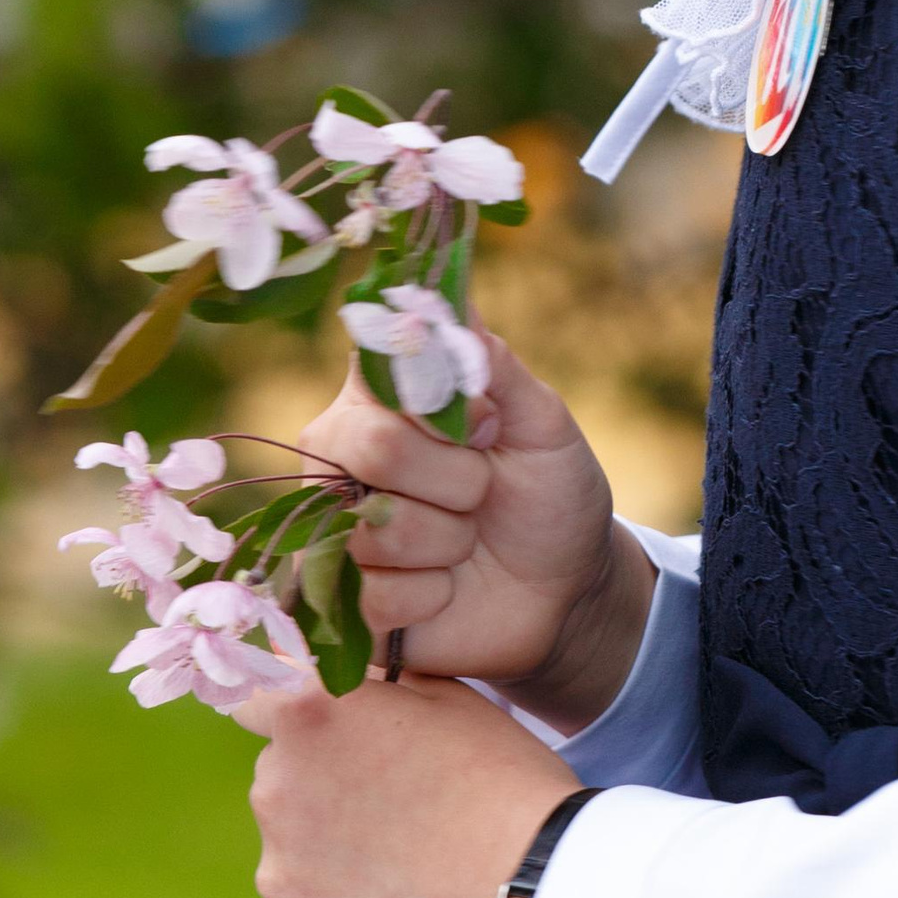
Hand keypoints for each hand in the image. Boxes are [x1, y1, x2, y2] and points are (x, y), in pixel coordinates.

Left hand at [241, 670, 575, 897]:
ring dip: (330, 850)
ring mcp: (282, 877)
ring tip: (407, 862)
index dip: (290, 709)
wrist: (535, 888)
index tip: (327, 728)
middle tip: (394, 800)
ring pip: (293, 851)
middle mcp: (274, 792)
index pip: (254, 697)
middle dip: (321, 782)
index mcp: (306, 718)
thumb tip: (349, 684)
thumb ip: (375, 684)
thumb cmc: (499, 777)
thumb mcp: (444, 695)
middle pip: (280, 778)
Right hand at [299, 333, 655, 729]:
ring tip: (465, 540)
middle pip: (374, 449)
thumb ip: (491, 363)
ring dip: (448, 542)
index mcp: (379, 395)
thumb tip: (452, 300)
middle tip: (482, 490)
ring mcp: (333, 526)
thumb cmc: (546, 492)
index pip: (382, 371)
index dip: (446, 408)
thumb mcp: (541, 422)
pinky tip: (444, 588)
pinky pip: (377, 596)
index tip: (488, 425)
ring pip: (377, 530)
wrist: (563, 589)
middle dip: (456, 480)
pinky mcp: (340, 598)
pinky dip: (432, 595)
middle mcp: (340, 453)